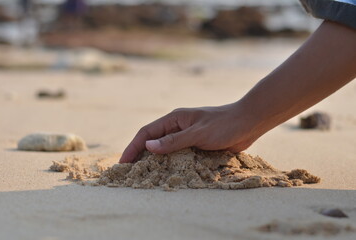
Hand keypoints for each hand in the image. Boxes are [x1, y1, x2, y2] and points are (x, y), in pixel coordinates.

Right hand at [119, 103, 257, 162]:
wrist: (248, 123)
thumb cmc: (224, 124)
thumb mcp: (197, 133)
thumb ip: (173, 141)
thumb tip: (148, 146)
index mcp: (174, 119)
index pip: (147, 132)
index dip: (133, 147)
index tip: (123, 163)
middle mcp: (178, 127)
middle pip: (153, 141)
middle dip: (140, 155)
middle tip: (129, 173)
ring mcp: (187, 137)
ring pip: (165, 150)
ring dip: (155, 161)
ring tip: (144, 176)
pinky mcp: (196, 146)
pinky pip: (179, 156)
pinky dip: (171, 164)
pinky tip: (168, 175)